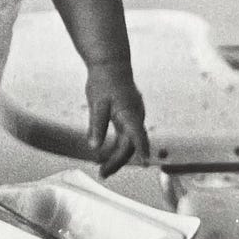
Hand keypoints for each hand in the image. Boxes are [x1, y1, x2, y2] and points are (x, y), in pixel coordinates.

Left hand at [84, 60, 149, 176]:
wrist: (110, 65)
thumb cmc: (104, 82)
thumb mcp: (97, 103)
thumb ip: (96, 125)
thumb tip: (93, 147)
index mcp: (129, 112)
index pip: (137, 133)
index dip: (142, 148)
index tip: (146, 162)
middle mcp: (135, 117)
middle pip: (130, 144)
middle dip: (118, 161)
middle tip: (103, 174)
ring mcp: (133, 117)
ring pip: (128, 142)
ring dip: (117, 156)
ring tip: (103, 169)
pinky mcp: (128, 117)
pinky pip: (126, 136)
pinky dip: (116, 146)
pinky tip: (104, 154)